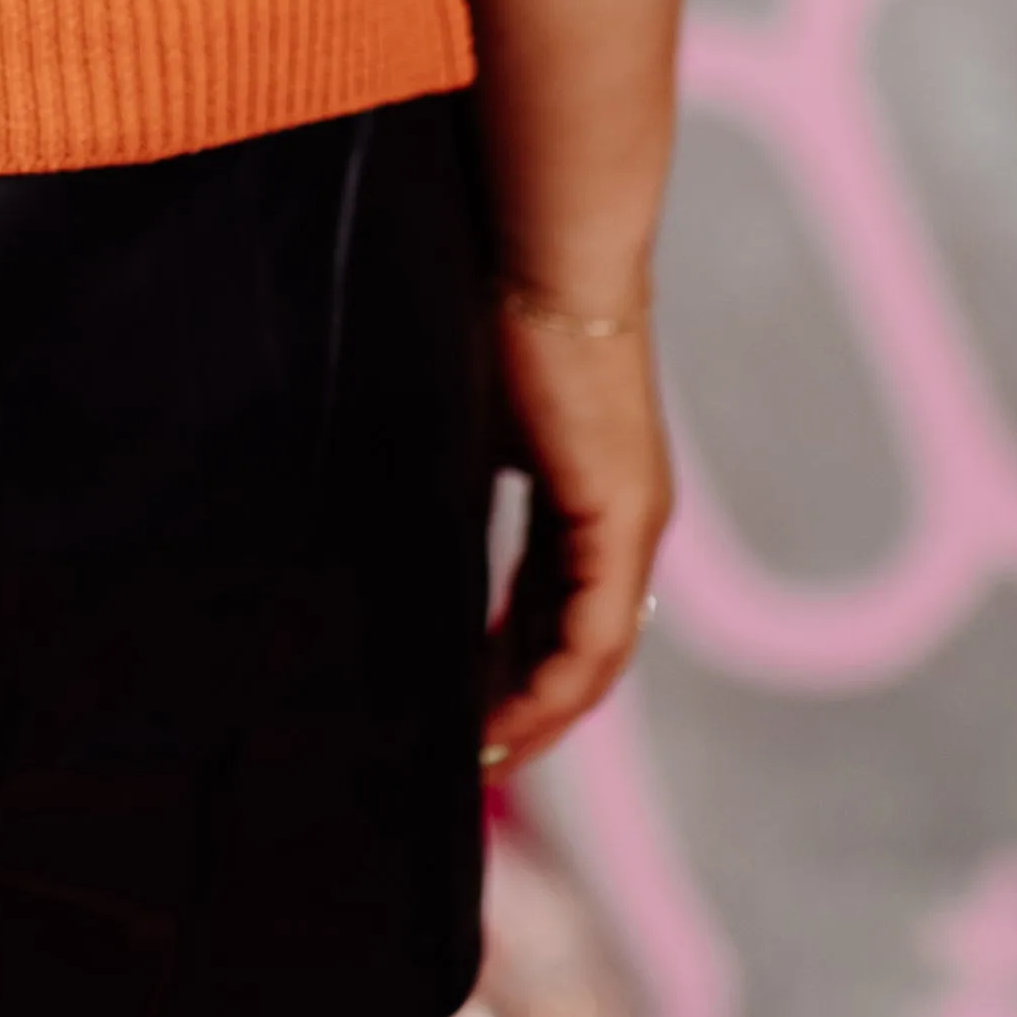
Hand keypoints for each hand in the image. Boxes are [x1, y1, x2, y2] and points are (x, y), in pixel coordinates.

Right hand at [482, 292, 671, 777]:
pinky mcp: (622, 517)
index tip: (458, 716)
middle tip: (465, 762)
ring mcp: (628, 523)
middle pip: (579, 651)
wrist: (540, 253)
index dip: (509, 671)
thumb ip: (446, 487)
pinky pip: (596, 634)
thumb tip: (387, 533)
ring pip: (592, 655)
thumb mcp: (462, 427)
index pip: (553, 613)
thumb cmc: (491, 314)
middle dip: (523, 711)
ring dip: (539, 713)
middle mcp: (622, 522)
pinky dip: (554, 683)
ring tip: (481, 757)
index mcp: (586, 500)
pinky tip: (508, 714)